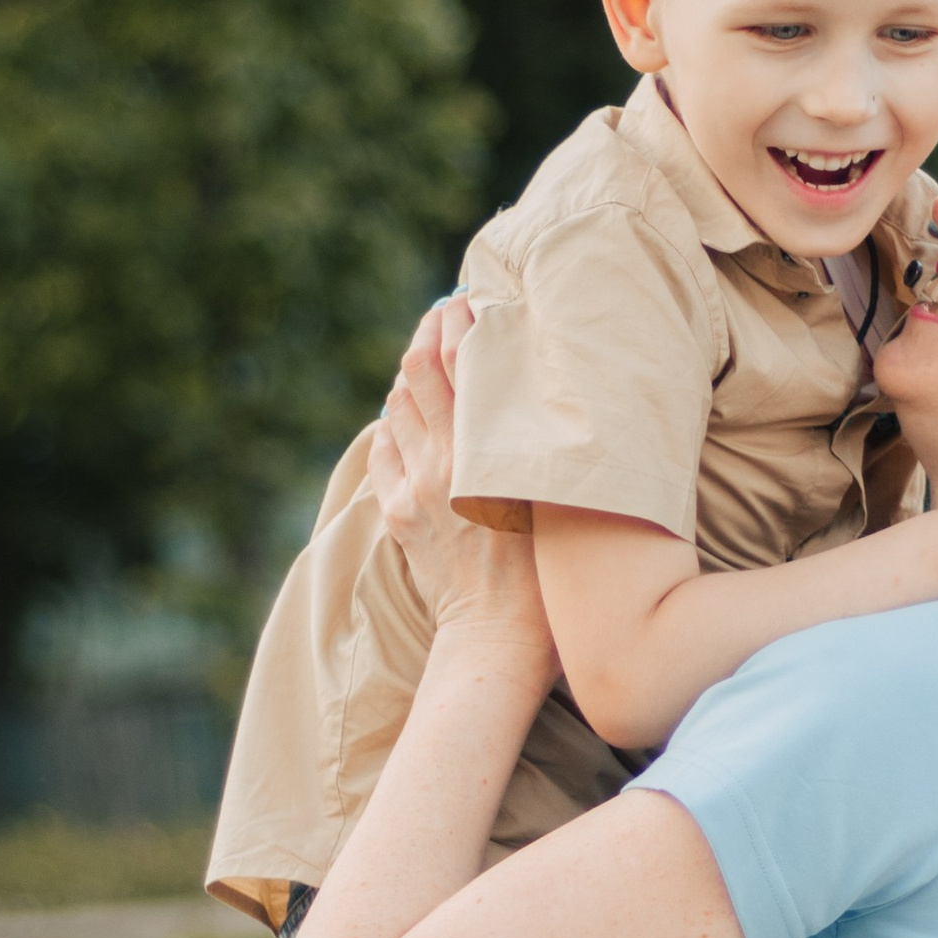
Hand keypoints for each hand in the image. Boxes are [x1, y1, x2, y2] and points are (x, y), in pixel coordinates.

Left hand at [370, 300, 557, 682]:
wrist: (498, 637)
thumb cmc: (549, 571)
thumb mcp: (553, 496)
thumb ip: (533, 441)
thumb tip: (530, 386)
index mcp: (485, 454)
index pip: (460, 363)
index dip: (458, 323)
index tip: (468, 300)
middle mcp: (441, 463)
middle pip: (417, 371)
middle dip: (427, 334)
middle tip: (443, 313)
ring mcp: (412, 487)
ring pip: (397, 406)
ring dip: (410, 377)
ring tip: (431, 361)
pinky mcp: (396, 512)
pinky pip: (384, 449)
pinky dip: (395, 423)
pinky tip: (411, 418)